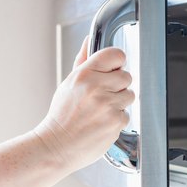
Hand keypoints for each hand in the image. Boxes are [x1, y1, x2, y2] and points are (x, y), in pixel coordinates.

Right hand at [34, 38, 134, 171]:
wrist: (57, 146)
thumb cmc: (62, 115)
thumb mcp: (68, 83)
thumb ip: (83, 60)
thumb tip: (89, 40)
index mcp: (84, 74)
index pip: (116, 55)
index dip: (117, 62)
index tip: (114, 69)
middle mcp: (97, 87)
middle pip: (127, 76)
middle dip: (118, 85)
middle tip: (104, 95)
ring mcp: (108, 105)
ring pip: (130, 95)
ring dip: (120, 102)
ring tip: (102, 110)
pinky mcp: (116, 121)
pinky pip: (127, 114)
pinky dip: (118, 119)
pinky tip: (102, 122)